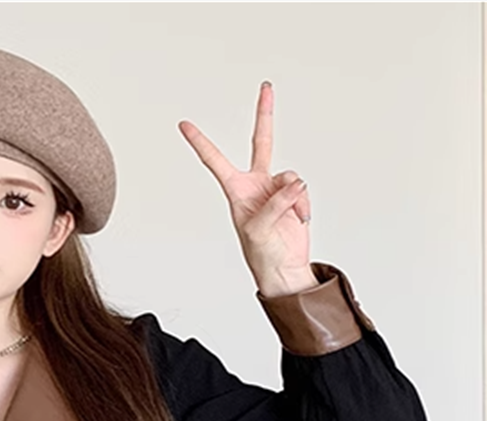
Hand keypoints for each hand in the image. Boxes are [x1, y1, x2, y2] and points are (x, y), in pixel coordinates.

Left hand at [179, 82, 317, 297]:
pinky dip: (303, 204)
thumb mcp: (259, 230)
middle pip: (261, 141)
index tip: (183, 124)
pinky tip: (298, 220)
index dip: (200, 142)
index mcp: (235, 191)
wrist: (283, 268)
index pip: (214, 161)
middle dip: (265, 114)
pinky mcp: (294, 195)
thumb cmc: (262, 254)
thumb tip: (296, 182)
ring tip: (291, 217)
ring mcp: (276, 188)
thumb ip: (276, 202)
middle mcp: (255, 184)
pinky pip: (302, 189)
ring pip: (290, 175)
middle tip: (266, 87)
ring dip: (293, 196)